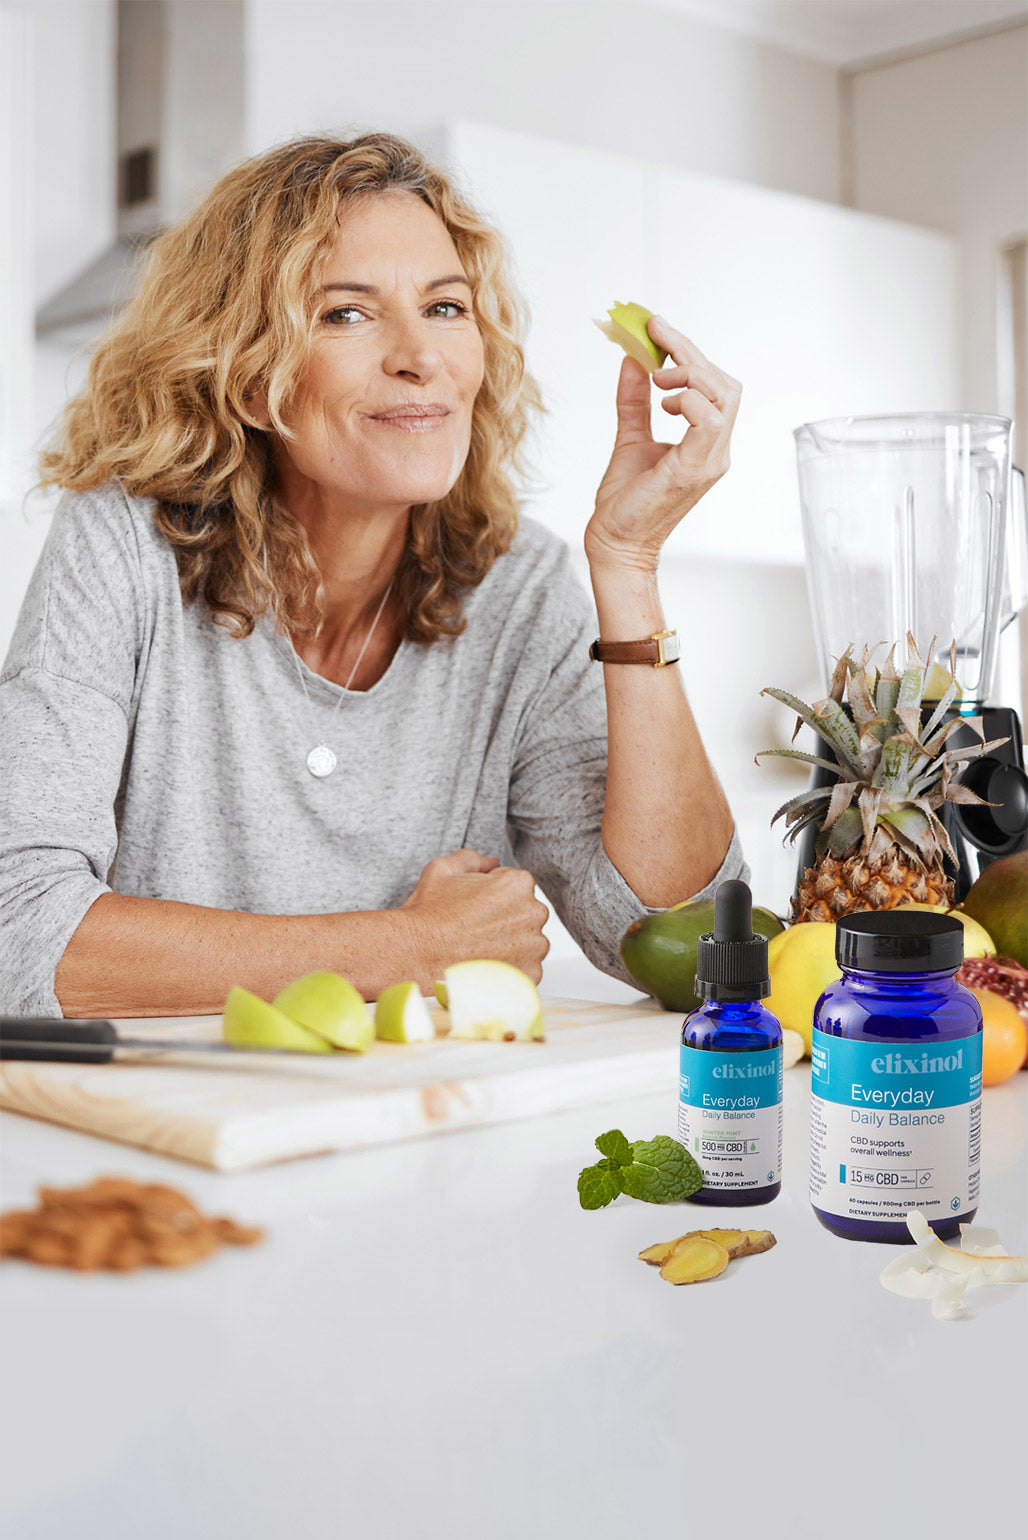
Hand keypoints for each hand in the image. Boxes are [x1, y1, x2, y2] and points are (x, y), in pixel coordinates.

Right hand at [399, 848, 549, 986]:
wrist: (414, 956)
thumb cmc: (427, 916)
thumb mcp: (443, 870)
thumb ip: (472, 859)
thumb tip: (490, 861)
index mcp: (518, 883)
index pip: (515, 886)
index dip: (492, 896)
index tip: (474, 908)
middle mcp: (533, 913)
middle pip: (524, 914)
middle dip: (504, 919)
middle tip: (473, 928)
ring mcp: (534, 947)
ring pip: (527, 942)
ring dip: (509, 945)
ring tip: (477, 948)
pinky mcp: (530, 975)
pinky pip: (525, 968)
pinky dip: (508, 968)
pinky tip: (483, 964)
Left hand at [585, 317, 741, 573]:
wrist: (615, 544)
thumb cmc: (625, 502)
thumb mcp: (630, 437)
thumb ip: (634, 401)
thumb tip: (632, 361)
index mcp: (706, 444)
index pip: (715, 386)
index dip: (690, 352)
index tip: (658, 328)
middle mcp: (716, 451)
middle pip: (725, 384)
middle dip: (691, 353)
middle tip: (656, 336)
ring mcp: (710, 461)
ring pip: (722, 396)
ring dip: (689, 374)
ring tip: (657, 379)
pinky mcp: (695, 470)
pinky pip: (707, 420)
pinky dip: (687, 400)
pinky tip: (662, 404)